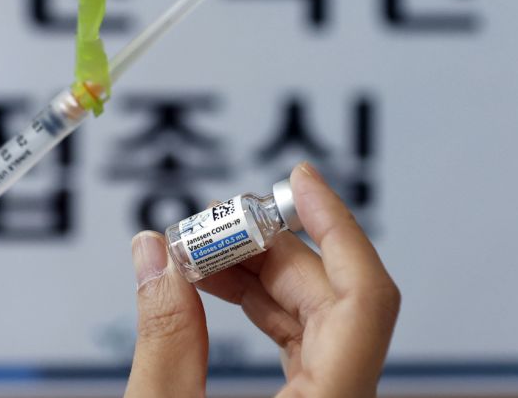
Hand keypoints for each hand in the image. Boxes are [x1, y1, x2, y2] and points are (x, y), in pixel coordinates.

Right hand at [125, 163, 399, 397]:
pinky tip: (215, 284)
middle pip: (328, 295)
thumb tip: (152, 254)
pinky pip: (297, 338)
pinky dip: (256, 303)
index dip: (336, 225)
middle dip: (267, 246)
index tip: (301, 180)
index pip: (364, 297)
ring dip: (256, 272)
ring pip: (311, 314)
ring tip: (201, 251)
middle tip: (212, 220)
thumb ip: (163, 335)